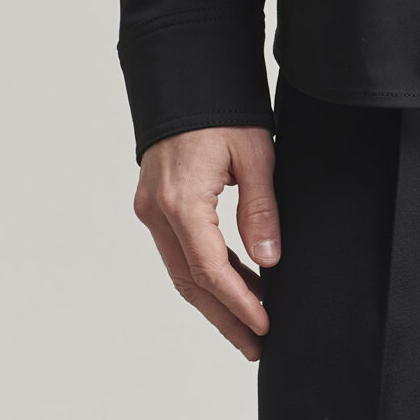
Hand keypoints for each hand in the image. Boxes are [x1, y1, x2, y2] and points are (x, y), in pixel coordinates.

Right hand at [133, 126, 280, 360]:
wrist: (187, 75)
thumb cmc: (222, 108)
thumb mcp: (254, 154)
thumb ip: (260, 210)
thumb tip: (269, 261)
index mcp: (180, 201)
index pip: (209, 269)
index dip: (238, 301)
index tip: (264, 324)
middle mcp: (156, 212)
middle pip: (189, 281)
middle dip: (223, 316)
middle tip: (255, 344)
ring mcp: (150, 209)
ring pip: (181, 270)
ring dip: (214, 298)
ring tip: (250, 321)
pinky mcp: (154, 204)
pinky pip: (178, 249)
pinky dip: (205, 271)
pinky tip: (235, 281)